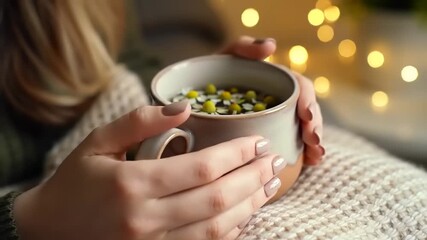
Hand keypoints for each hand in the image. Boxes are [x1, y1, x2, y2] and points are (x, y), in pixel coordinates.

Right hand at [13, 101, 283, 239]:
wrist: (48, 230)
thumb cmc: (75, 181)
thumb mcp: (97, 141)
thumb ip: (140, 120)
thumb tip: (185, 107)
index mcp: (131, 184)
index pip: (200, 168)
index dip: (236, 153)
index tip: (257, 141)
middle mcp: (145, 218)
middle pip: (216, 199)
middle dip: (252, 178)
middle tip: (274, 160)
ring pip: (216, 227)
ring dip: (249, 204)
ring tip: (270, 184)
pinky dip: (231, 229)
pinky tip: (246, 211)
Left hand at [220, 36, 324, 164]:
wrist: (193, 95)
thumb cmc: (211, 74)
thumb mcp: (225, 57)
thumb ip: (244, 47)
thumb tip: (272, 46)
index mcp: (275, 80)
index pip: (300, 88)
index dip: (308, 101)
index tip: (306, 116)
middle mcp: (280, 99)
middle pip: (306, 112)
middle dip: (314, 127)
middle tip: (313, 142)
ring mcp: (276, 119)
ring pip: (302, 130)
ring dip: (313, 143)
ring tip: (315, 157)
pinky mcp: (269, 135)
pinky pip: (290, 144)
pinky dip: (303, 153)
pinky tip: (309, 163)